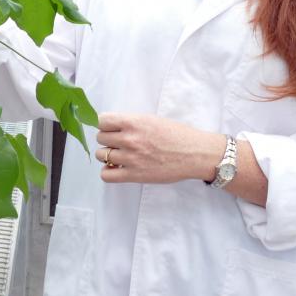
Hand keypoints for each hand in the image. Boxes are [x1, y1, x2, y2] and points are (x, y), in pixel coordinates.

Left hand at [95, 112, 224, 183]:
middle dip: (108, 139)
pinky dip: (108, 171)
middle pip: (100, 138)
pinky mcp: (134, 175)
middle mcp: (129, 139)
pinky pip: (106, 175)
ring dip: (107, 155)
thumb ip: (131, 122)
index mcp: (133, 122)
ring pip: (101, 155)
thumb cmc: (177, 134)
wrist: (195, 153)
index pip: (102, 121)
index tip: (111, 128)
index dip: (105, 124)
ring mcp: (130, 158)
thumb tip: (112, 127)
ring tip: (119, 155)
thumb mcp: (151, 119)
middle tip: (119, 142)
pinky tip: (117, 168)